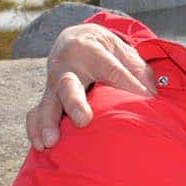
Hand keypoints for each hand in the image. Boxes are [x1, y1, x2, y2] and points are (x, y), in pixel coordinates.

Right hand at [26, 24, 154, 149]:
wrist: (76, 39)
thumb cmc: (107, 52)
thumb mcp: (126, 53)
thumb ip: (139, 73)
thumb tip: (150, 98)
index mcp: (90, 49)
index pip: (112, 71)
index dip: (129, 86)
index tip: (146, 102)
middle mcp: (67, 66)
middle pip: (69, 85)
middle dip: (75, 103)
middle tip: (83, 121)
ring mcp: (53, 84)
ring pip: (48, 102)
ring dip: (48, 123)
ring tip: (50, 142)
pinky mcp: (46, 98)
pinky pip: (35, 113)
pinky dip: (34, 129)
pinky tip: (39, 146)